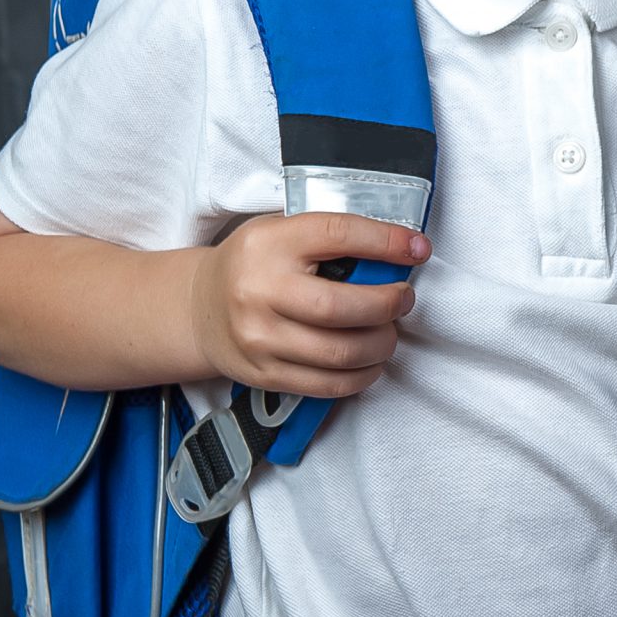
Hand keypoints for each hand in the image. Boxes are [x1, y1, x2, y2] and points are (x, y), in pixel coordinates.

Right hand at [187, 214, 426, 396]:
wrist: (199, 307)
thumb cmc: (255, 265)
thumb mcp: (283, 232)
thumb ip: (333, 238)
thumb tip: (401, 248)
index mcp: (269, 244)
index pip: (339, 234)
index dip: (387, 242)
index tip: (418, 248)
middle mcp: (259, 292)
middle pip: (342, 307)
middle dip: (389, 305)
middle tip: (403, 299)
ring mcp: (259, 339)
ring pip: (340, 353)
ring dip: (382, 344)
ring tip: (388, 331)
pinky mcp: (264, 374)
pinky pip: (328, 384)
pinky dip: (362, 375)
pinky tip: (370, 360)